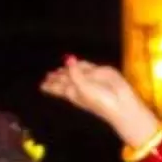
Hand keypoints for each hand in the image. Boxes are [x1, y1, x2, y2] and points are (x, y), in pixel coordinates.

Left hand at [40, 55, 156, 144]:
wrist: (120, 102)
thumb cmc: (99, 99)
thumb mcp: (81, 87)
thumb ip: (74, 73)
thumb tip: (68, 59)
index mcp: (71, 92)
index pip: (58, 87)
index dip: (50, 85)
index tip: (42, 85)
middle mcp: (79, 84)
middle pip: (65, 80)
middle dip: (57, 78)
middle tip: (48, 77)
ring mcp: (90, 78)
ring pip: (75, 71)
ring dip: (66, 71)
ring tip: (57, 72)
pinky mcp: (101, 72)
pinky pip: (88, 66)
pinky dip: (82, 65)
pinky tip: (75, 63)